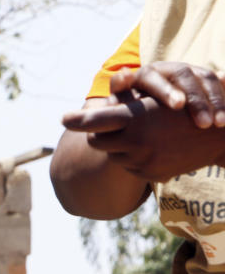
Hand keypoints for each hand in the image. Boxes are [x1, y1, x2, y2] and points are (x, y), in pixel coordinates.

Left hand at [63, 95, 224, 181]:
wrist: (218, 135)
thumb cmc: (181, 108)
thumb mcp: (152, 99)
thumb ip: (122, 99)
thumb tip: (96, 98)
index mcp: (134, 120)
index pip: (93, 123)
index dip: (76, 120)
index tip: (63, 118)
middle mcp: (136, 143)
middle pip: (96, 141)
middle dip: (97, 133)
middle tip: (105, 125)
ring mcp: (143, 161)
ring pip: (112, 155)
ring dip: (117, 145)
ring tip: (136, 133)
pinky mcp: (151, 175)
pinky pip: (129, 167)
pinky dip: (133, 158)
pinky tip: (150, 147)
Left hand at [109, 62, 224, 128]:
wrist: (152, 119)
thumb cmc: (133, 115)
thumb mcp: (123, 107)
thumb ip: (120, 96)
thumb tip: (123, 75)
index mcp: (147, 74)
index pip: (156, 76)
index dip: (167, 89)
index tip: (178, 105)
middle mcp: (171, 70)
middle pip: (185, 76)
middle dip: (196, 99)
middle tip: (203, 122)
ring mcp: (192, 74)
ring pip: (207, 80)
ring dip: (216, 102)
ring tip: (219, 124)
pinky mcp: (207, 83)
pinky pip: (221, 87)